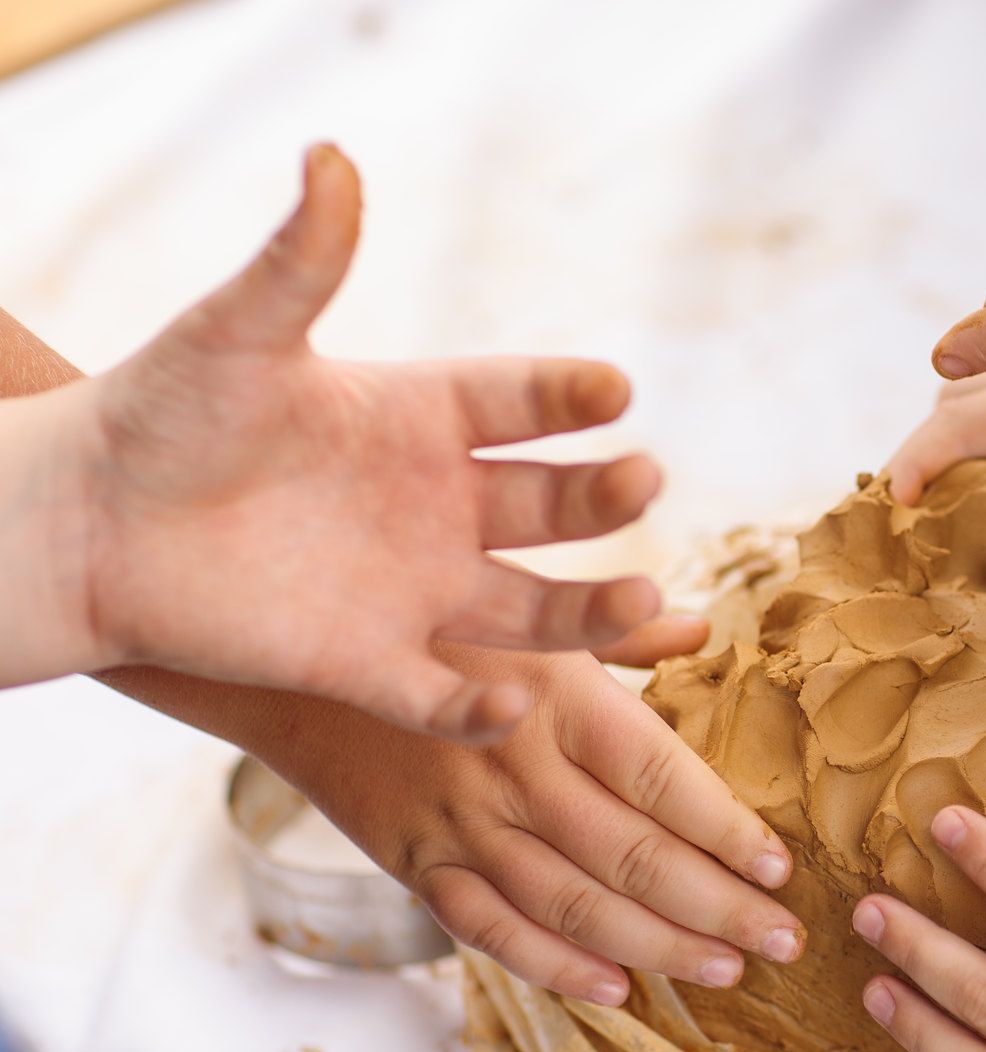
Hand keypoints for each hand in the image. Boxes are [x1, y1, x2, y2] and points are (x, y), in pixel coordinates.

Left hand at [57, 146, 662, 742]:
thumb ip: (299, 260)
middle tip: (643, 479)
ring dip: (591, 611)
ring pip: (532, 610)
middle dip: (605, 497)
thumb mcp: (237, 332)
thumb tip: (330, 155)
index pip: (522, 402)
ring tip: (644, 599)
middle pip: (553, 506)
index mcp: (423, 418)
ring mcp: (415, 590)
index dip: (569, 396)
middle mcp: (440, 506)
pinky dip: (478, 707)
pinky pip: (442, 695)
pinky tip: (509, 703)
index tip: (614, 388)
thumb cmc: (162, 413)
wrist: (87, 524)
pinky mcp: (371, 665)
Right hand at [251, 622, 801, 1004]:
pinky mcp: (418, 864)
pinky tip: (618, 989)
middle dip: (721, 907)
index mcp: (560, 697)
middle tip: (786, 940)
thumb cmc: (432, 628)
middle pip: (637, 857)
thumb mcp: (529, 609)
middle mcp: (518, 767)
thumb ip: (622, 634)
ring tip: (728, 969)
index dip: (729, 831)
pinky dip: (556, 968)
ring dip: (660, 948)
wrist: (289, 661)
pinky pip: (494, 931)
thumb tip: (704, 629)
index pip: (665, 779)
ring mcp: (465, 824)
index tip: (783, 868)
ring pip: (577, 907)